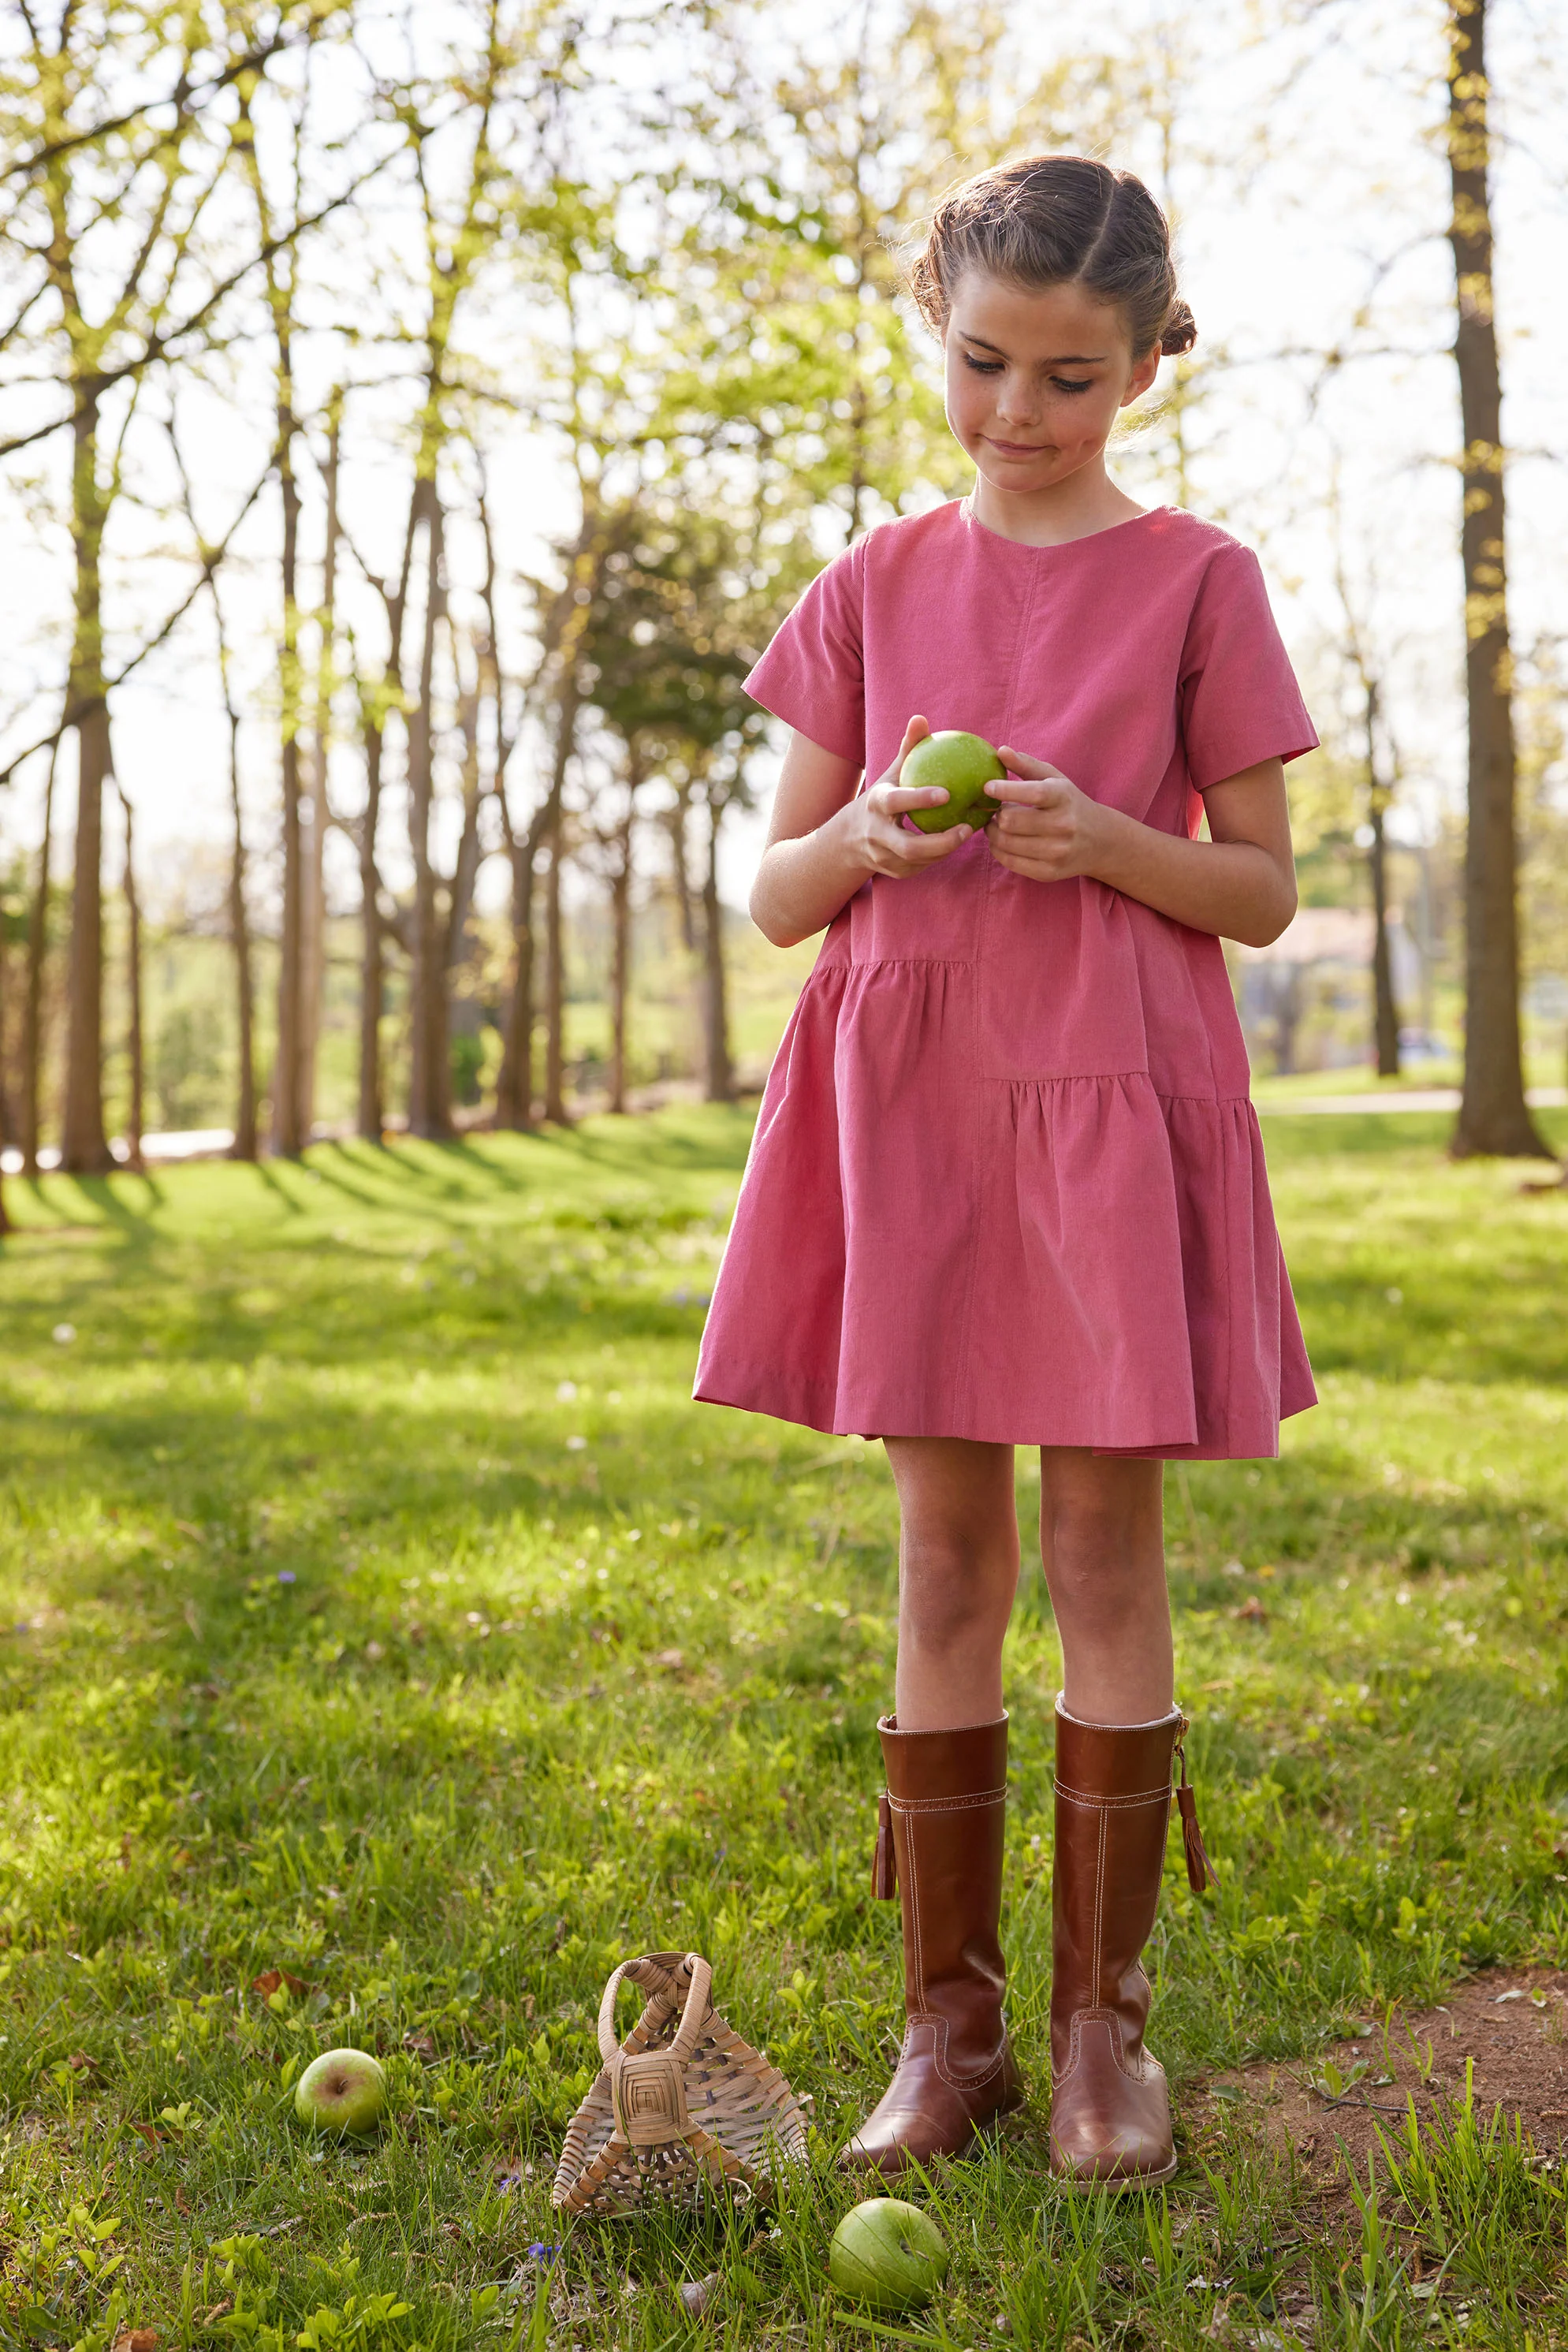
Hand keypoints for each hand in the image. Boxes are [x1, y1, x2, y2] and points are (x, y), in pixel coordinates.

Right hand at [839, 716, 976, 879]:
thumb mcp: (891, 775)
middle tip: (967, 828)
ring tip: (967, 832)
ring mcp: (884, 857)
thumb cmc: (882, 798)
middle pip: (909, 846)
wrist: (849, 839)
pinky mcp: (895, 872)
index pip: (897, 802)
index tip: (947, 793)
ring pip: (919, 860)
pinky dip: (940, 856)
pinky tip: (957, 842)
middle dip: (940, 841)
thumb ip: (907, 749)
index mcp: (876, 805)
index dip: (920, 798)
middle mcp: (877, 835)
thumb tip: (921, 718)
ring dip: (945, 849)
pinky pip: (922, 866)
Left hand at [985, 747, 1112, 882]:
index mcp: (1063, 798)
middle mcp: (1063, 826)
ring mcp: (1057, 852)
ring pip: (1006, 843)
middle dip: (996, 814)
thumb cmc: (1069, 803)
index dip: (1006, 790)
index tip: (988, 787)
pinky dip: (997, 850)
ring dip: (993, 833)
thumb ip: (1026, 765)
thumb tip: (1000, 751)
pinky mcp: (1048, 872)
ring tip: (997, 825)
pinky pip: (1009, 861)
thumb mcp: (1054, 779)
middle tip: (994, 810)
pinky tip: (1001, 841)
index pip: (1033, 793)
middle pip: (1011, 821)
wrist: (1100, 841)